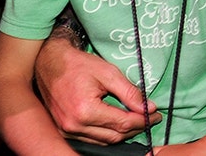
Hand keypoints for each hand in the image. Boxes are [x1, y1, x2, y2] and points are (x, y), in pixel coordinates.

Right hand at [35, 37, 160, 144]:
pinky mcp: (64, 131)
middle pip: (115, 135)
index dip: (143, 120)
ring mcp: (67, 131)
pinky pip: (92, 139)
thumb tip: (148, 107)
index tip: (156, 115)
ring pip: (104, 141)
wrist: (49, 64)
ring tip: (137, 120)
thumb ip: (129, 92)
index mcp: (85, 111)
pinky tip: (118, 124)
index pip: (123, 123)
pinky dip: (107, 134)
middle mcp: (74, 125)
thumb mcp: (108, 73)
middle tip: (150, 118)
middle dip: (136, 128)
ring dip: (123, 133)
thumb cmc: (78, 65)